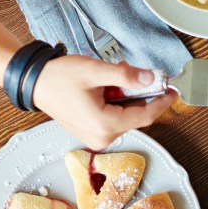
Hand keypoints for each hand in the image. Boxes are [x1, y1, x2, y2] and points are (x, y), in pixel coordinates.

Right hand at [33, 56, 177, 150]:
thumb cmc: (59, 78)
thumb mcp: (95, 70)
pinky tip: (105, 88)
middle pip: (136, 116)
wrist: (35, 83)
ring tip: (111, 78)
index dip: (162, 102)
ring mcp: (97, 138)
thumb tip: (150, 79)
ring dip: (126, 97)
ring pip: (126, 116)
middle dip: (139, 94)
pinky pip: (115, 118)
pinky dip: (116, 103)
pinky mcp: (93, 133)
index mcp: (104, 124)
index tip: (173, 90)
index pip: (145, 116)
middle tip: (131, 72)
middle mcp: (102, 137)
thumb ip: (126, 76)